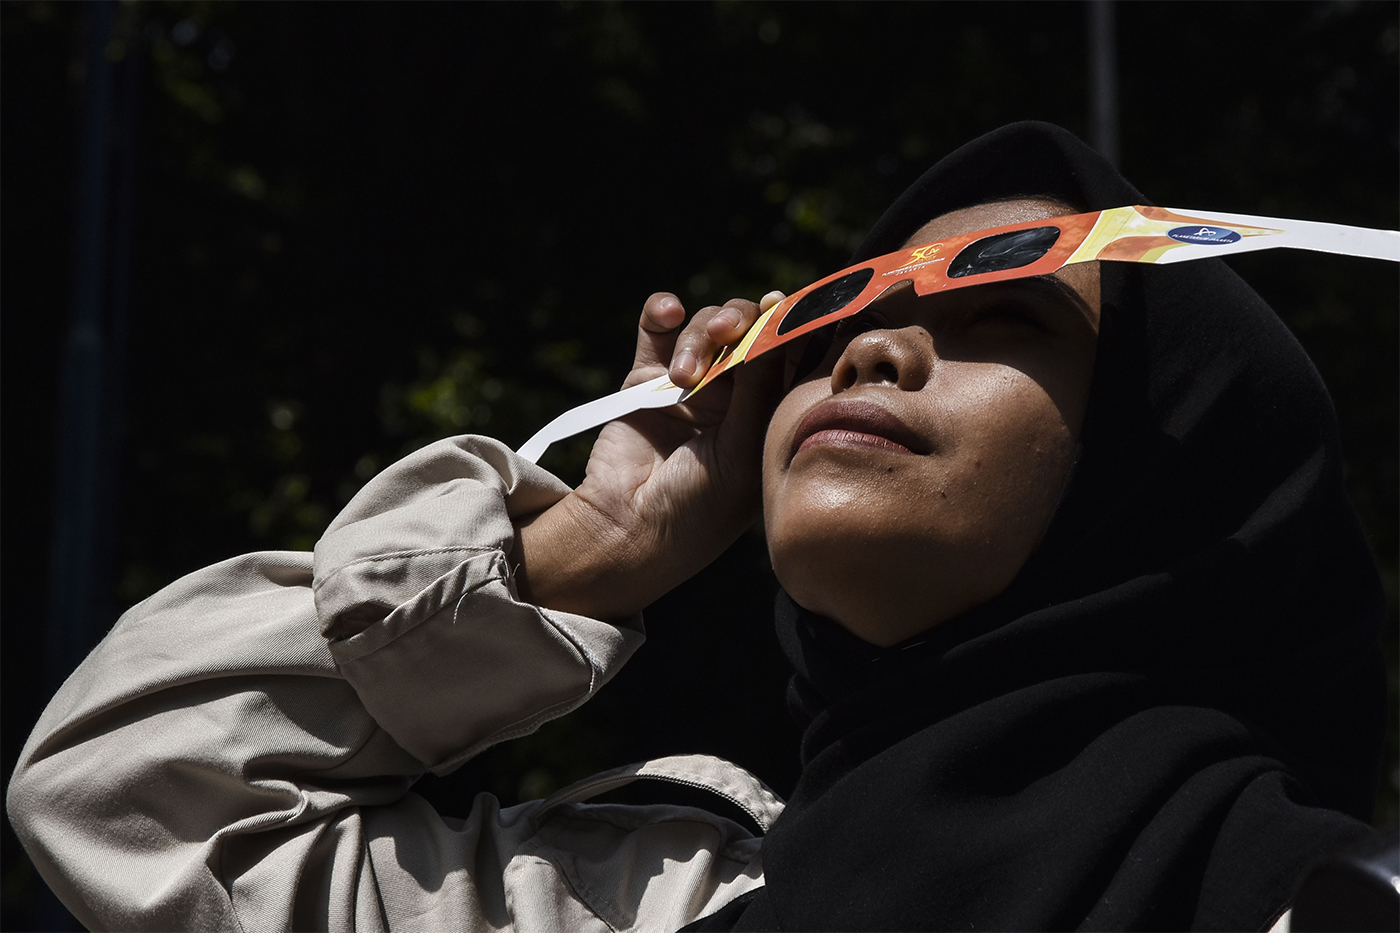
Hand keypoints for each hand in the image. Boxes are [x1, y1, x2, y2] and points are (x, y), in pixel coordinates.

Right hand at [515, 290, 786, 619]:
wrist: (630, 528)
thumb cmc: (700, 506)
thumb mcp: (743, 450)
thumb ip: (759, 387)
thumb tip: (777, 324)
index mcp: (768, 414)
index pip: (790, 356)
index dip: (793, 324)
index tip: (790, 304)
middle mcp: (735, 395)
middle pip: (748, 330)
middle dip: (740, 323)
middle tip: (728, 333)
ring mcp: (691, 383)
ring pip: (704, 326)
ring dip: (697, 336)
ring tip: (682, 376)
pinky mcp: (647, 377)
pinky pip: (657, 326)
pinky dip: (661, 310)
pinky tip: (666, 313)